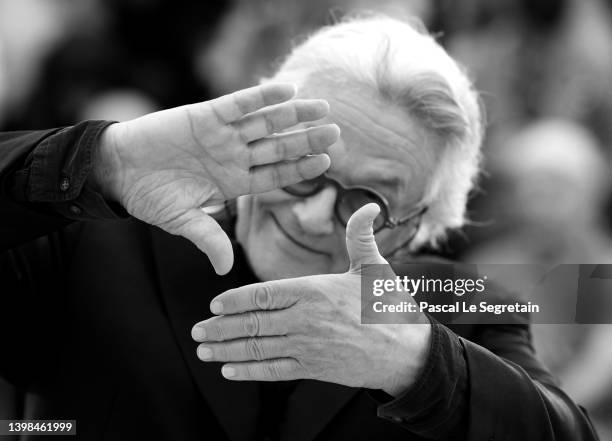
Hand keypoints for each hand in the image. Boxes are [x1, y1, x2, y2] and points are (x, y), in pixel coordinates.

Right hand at [93, 83, 338, 273]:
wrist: (119, 169)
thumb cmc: (150, 196)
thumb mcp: (182, 221)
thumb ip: (208, 239)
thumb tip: (223, 269)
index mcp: (234, 181)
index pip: (276, 174)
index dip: (300, 168)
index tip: (326, 163)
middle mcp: (234, 156)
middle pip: (279, 146)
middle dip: (307, 140)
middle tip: (336, 133)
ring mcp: (222, 135)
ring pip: (266, 122)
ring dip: (293, 114)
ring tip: (322, 107)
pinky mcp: (205, 115)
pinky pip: (239, 103)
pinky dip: (262, 96)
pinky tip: (287, 89)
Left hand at [191, 204, 431, 395]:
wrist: (407, 352)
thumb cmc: (388, 307)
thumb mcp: (374, 267)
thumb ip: (360, 236)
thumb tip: (369, 205)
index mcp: (314, 291)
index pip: (263, 294)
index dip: (235, 300)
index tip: (215, 303)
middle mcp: (305, 319)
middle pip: (253, 323)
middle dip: (220, 327)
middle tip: (197, 331)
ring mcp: (307, 347)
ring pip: (258, 348)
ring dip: (227, 350)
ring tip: (204, 351)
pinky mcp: (314, 369)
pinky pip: (274, 370)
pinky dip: (249, 371)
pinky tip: (230, 370)